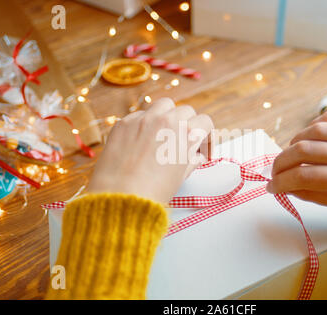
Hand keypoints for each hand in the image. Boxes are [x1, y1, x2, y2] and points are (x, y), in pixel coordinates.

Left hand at [88, 98, 213, 203]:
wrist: (120, 197)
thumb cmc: (154, 192)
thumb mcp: (180, 176)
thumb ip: (191, 161)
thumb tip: (196, 156)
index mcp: (187, 134)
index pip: (205, 122)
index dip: (206, 135)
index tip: (201, 147)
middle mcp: (167, 120)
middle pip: (186, 111)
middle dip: (188, 124)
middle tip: (183, 141)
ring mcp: (143, 119)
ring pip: (163, 105)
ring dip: (168, 116)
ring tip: (163, 133)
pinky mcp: (124, 123)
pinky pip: (140, 115)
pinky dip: (145, 124)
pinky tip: (141, 141)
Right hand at [266, 111, 326, 221]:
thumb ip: (315, 195)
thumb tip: (288, 188)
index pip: (303, 177)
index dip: (281, 182)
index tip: (271, 186)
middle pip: (303, 150)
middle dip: (281, 162)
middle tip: (275, 171)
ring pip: (314, 130)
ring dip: (294, 142)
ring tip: (290, 154)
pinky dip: (314, 125)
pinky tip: (309, 137)